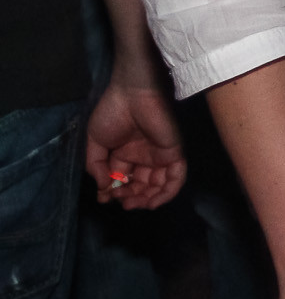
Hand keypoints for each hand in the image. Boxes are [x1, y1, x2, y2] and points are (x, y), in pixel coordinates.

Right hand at [84, 77, 186, 209]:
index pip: (123, 180)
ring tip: (133, 203)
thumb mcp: (94, 143)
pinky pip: (176, 177)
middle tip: (121, 202)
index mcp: (126, 154)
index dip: (114, 192)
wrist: (130, 95)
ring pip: (159, 185)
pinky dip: (167, 193)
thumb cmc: (111, 113)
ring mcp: (160, 155)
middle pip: (142, 186)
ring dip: (147, 199)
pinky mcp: (173, 152)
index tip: (104, 198)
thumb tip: (103, 189)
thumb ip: (96, 167)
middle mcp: (144, 157)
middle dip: (131, 198)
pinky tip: (152, 202)